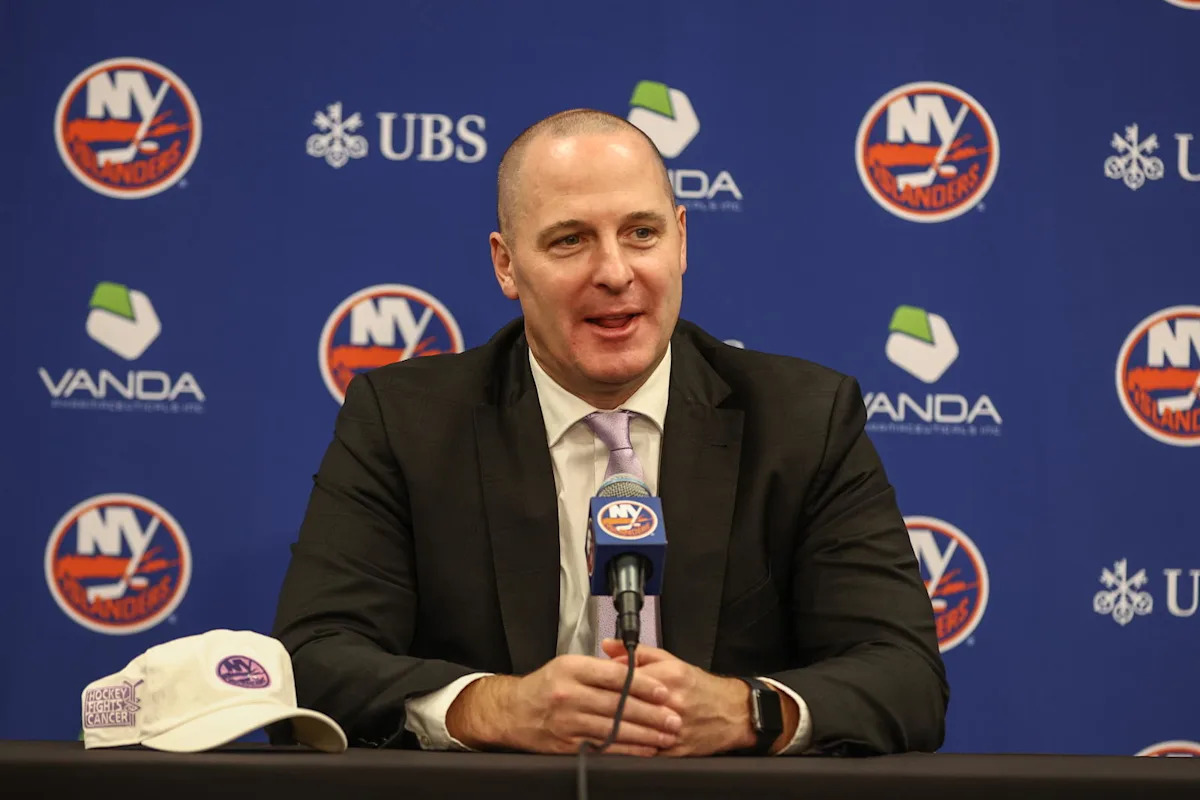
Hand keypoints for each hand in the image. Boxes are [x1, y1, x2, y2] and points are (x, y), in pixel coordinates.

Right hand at [445, 654, 681, 755]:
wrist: (512, 712)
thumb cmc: (544, 686)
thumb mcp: (568, 665)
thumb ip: (600, 667)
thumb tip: (635, 668)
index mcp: (572, 669)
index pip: (616, 676)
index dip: (644, 684)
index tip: (664, 691)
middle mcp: (569, 695)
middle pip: (618, 705)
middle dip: (651, 713)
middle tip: (673, 718)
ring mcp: (568, 721)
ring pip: (613, 728)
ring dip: (644, 734)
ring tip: (665, 735)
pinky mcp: (568, 743)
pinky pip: (603, 747)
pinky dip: (626, 749)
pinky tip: (643, 749)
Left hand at [601, 639, 796, 755]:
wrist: (733, 713)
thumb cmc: (701, 688)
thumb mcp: (672, 661)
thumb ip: (638, 654)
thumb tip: (607, 647)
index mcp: (669, 678)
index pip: (627, 679)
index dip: (604, 681)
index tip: (589, 683)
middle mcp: (671, 703)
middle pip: (627, 705)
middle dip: (603, 705)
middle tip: (585, 704)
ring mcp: (673, 728)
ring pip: (633, 730)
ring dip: (611, 728)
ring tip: (591, 725)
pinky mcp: (675, 750)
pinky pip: (645, 751)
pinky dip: (628, 748)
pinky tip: (613, 745)